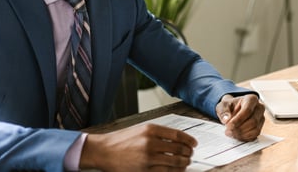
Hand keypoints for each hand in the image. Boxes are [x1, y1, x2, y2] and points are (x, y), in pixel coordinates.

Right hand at [79, 123, 196, 170]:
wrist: (104, 151)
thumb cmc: (121, 140)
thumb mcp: (141, 130)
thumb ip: (159, 133)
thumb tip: (178, 140)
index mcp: (151, 129)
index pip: (178, 135)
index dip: (189, 140)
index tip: (194, 144)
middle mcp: (151, 142)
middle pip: (179, 149)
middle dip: (188, 153)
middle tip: (190, 154)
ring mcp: (148, 157)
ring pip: (175, 162)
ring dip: (184, 163)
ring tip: (185, 162)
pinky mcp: (145, 170)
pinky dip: (174, 171)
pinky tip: (177, 170)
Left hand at [215, 93, 265, 140]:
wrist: (233, 109)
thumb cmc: (229, 106)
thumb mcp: (222, 106)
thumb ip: (223, 111)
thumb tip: (226, 120)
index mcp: (251, 99)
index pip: (247, 110)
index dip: (238, 120)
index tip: (228, 125)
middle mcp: (259, 108)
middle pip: (253, 121)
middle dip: (239, 129)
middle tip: (228, 131)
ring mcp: (261, 118)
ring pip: (255, 130)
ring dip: (242, 134)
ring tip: (231, 133)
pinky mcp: (260, 127)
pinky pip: (255, 135)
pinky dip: (245, 137)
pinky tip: (236, 135)